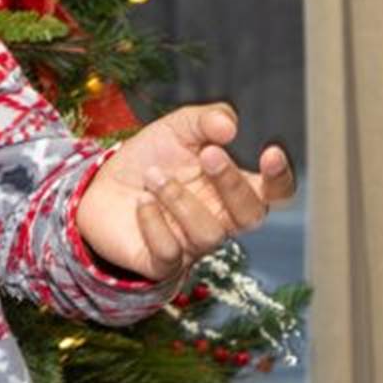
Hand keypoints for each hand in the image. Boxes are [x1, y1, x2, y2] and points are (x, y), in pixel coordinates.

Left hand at [74, 102, 295, 281]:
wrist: (101, 186)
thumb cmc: (151, 158)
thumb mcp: (178, 127)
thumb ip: (207, 120)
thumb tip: (230, 126)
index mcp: (233, 187)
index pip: (275, 192)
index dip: (281, 178)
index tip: (270, 153)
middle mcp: (221, 219)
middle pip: (251, 215)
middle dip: (231, 182)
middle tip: (207, 154)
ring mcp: (193, 244)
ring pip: (209, 234)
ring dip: (181, 199)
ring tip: (152, 176)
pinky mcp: (161, 262)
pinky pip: (170, 252)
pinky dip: (154, 223)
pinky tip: (141, 202)